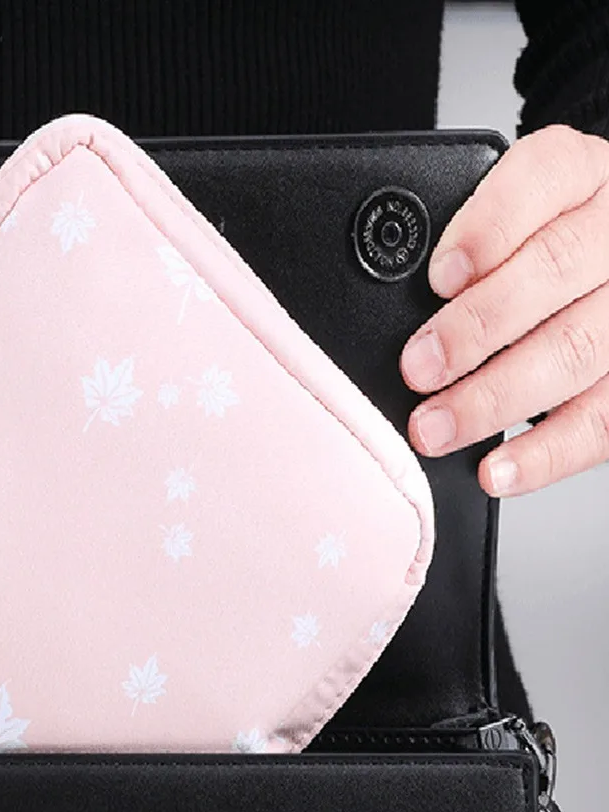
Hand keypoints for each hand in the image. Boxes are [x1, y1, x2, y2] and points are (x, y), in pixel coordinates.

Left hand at [400, 124, 608, 495]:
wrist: (608, 253)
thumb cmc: (539, 239)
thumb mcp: (508, 213)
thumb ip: (467, 242)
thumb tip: (391, 300)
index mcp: (579, 174)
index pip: (541, 180)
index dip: (488, 230)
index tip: (439, 277)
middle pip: (556, 272)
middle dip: (476, 328)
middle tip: (417, 368)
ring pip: (579, 349)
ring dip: (496, 398)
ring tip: (436, 428)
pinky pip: (605, 418)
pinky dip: (547, 452)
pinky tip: (497, 469)